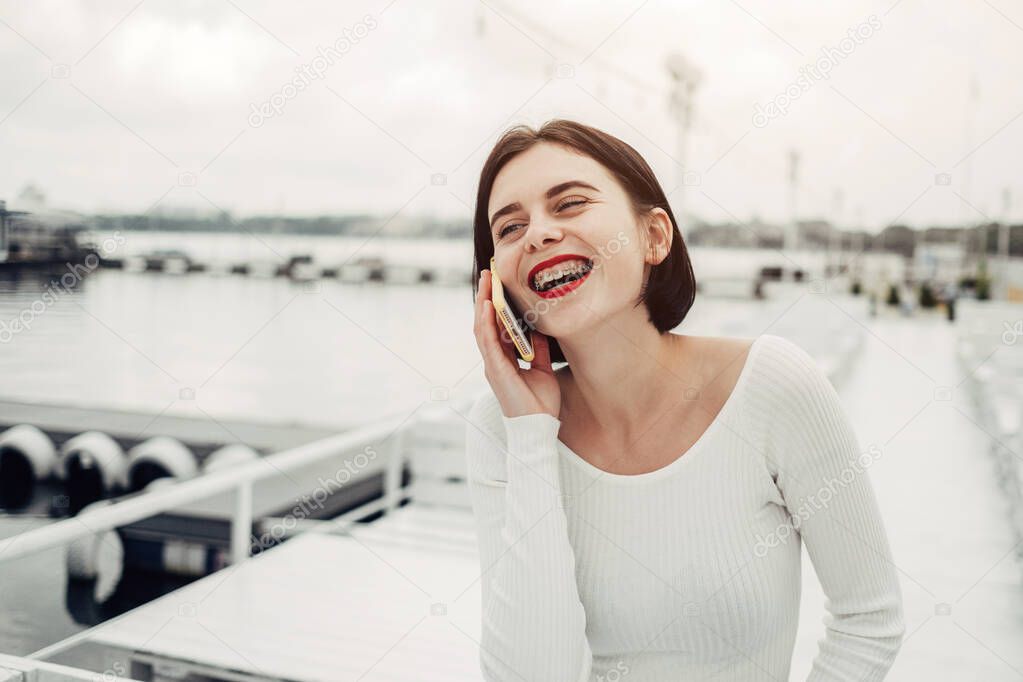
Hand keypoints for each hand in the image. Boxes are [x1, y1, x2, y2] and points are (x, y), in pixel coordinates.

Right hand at [473, 269, 561, 419]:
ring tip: (487, 281)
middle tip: (490, 273)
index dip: (496, 304)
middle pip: (486, 322)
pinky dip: (487, 322)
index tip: (499, 282)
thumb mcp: (543, 370)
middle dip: (487, 296)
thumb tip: (538, 330)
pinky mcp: (496, 370)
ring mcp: (493, 364)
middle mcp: (495, 360)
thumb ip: (538, 351)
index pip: (496, 326)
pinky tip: (489, 305)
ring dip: (484, 302)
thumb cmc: (540, 404)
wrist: (538, 428)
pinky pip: (488, 341)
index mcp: (504, 359)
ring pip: (483, 327)